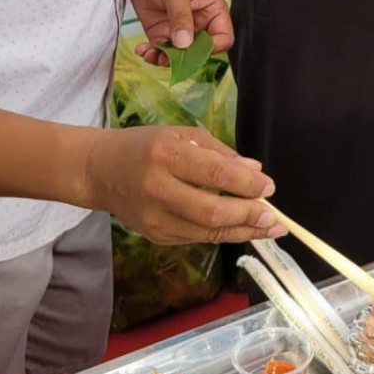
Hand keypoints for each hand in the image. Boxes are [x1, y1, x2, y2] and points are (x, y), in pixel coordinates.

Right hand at [84, 125, 286, 245]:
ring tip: (270, 229)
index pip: (214, 174)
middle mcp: (158, 189)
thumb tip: (255, 172)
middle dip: (249, 216)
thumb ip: (220, 154)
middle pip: (212, 212)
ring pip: (207, 232)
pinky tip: (243, 230)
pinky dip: (223, 234)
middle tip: (274, 216)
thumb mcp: (182, 135)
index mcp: (166, 154)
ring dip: (243, 232)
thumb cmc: (145, 146)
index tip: (269, 187)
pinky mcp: (155, 236)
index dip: (246, 185)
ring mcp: (155, 218)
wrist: (100, 171)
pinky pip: (197, 237)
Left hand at [128, 0, 232, 58]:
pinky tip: (143, 50)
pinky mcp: (161, 32)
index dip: (213, 48)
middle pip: (199, 52)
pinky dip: (151, 54)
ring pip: (178, 55)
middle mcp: (199, 24)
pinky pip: (160, 50)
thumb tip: (184, 44)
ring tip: (150, 54)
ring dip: (164, 59)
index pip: (223, 38)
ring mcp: (179, 30)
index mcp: (213, 12)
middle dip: (184, 58)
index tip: (194, 50)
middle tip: (167, 57)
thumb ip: (181, 17)